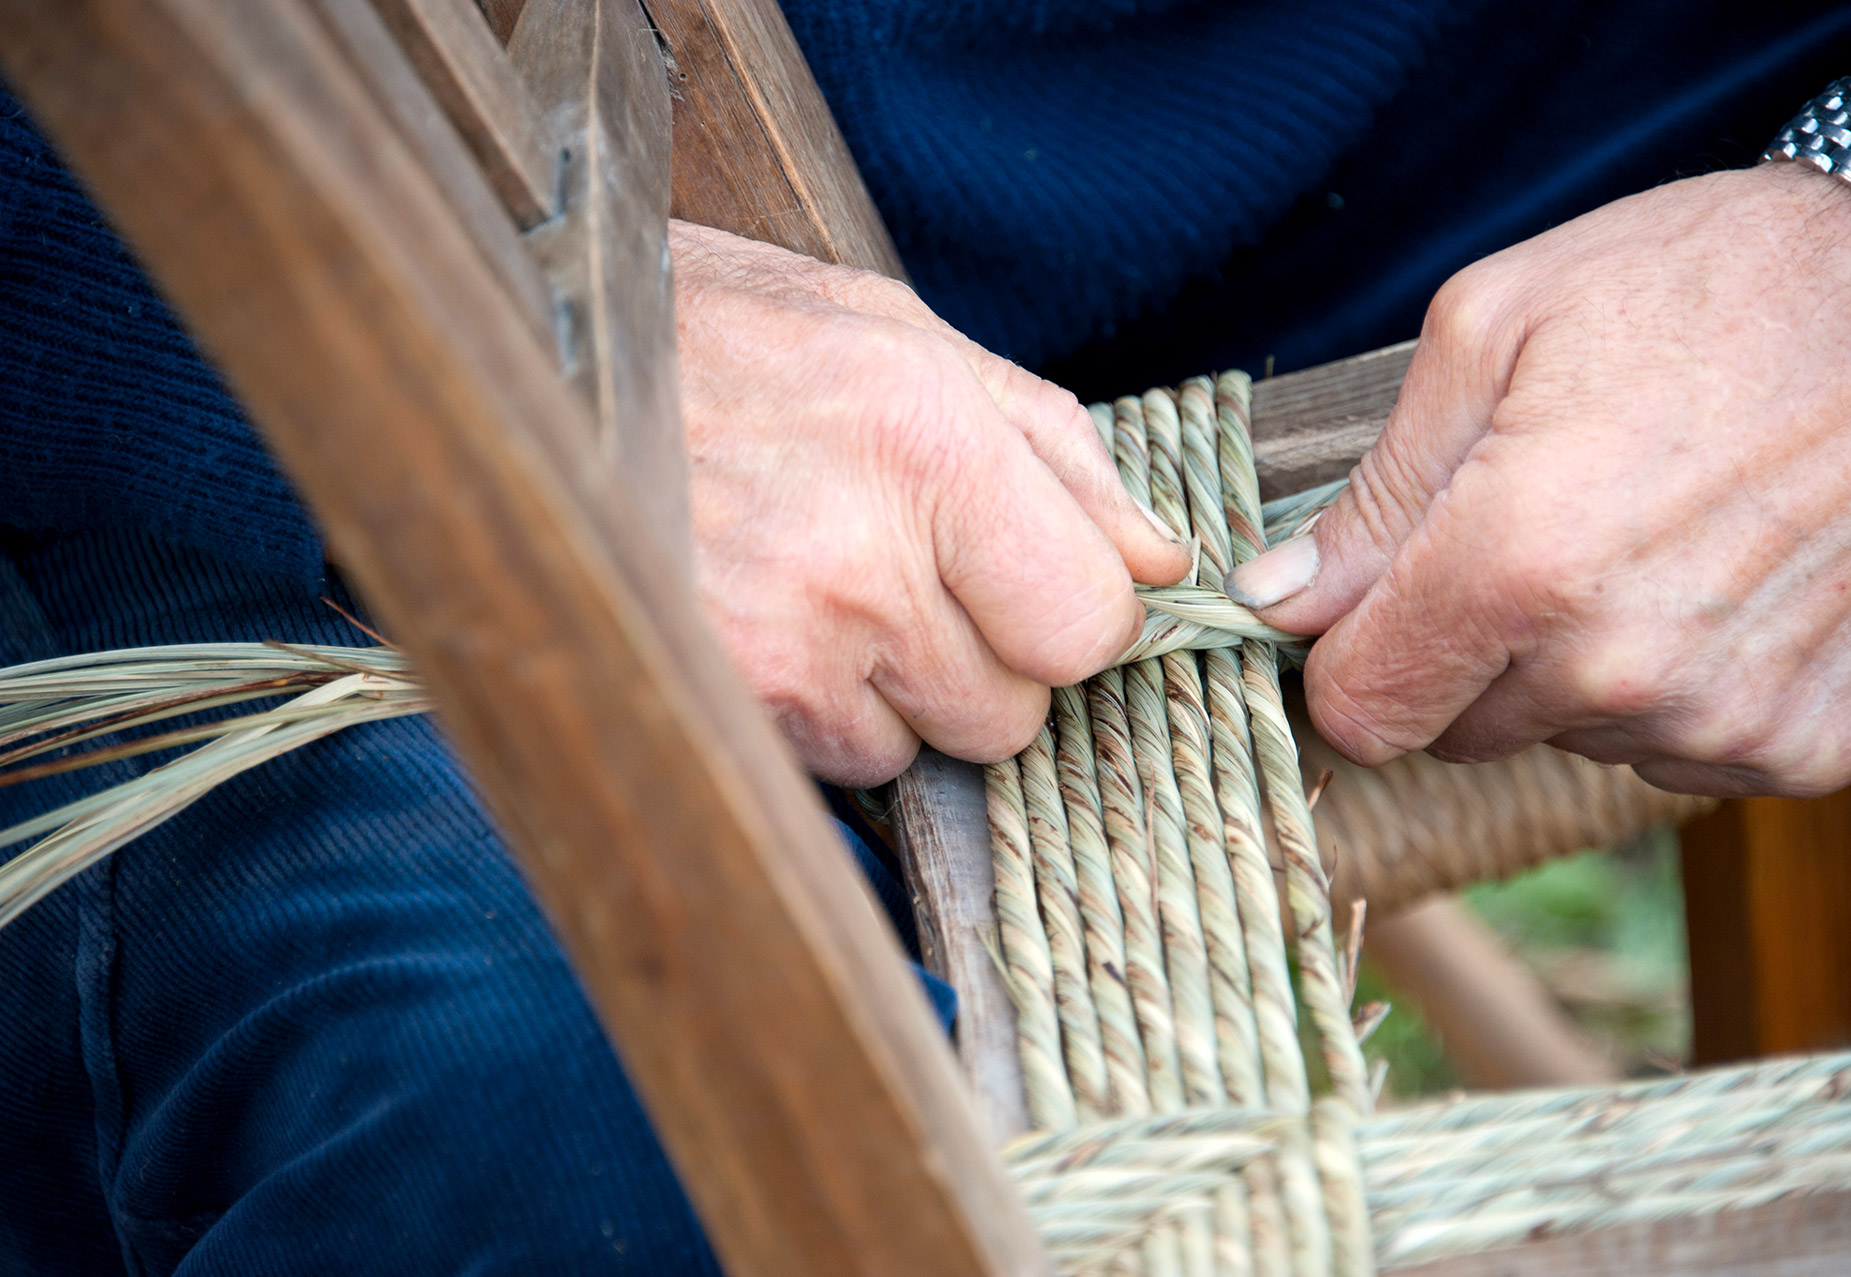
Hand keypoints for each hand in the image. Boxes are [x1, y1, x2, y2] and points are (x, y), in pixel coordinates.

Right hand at [673, 221, 1188, 784]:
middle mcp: (861, 558)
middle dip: (983, 664)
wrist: (516, 364)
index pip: (1088, 622)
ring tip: (815, 588)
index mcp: (927, 440)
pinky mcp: (711, 708)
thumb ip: (1050, 448)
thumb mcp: (895, 332)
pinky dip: (815, 717)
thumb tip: (1159, 559)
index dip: (1074, 615)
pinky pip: (828, 768)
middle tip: (907, 579)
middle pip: (1013, 712)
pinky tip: (764, 624)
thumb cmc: (715, 334)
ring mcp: (779, 648)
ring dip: (892, 696)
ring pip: (918, 750)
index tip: (1034, 587)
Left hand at [1227, 161, 1850, 797]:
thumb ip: (1374, 495)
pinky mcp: (1804, 746)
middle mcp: (1616, 669)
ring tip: (1641, 537)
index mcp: (1516, 566)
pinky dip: (1673, 689)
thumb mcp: (1492, 331)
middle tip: (1529, 533)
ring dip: (1573, 666)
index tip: (1367, 610)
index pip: (1362, 711)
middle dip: (1462, 649)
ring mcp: (1720, 719)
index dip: (1347, 661)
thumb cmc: (1707, 286)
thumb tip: (1276, 599)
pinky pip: (1675, 755)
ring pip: (1568, 739)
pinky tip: (1712, 583)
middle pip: (1457, 731)